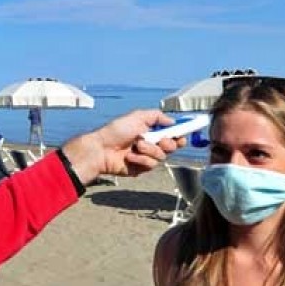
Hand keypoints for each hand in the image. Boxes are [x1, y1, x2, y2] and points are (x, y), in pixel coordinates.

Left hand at [61, 109, 184, 183]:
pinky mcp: (141, 169)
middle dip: (168, 144)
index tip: (183, 135)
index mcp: (151, 131)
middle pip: (172, 147)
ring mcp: (146, 158)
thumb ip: (157, 116)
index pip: (171, 134)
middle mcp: (150, 144)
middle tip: (161, 141)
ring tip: (136, 146)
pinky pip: (150, 165)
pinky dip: (141, 159)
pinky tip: (130, 156)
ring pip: (161, 157)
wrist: (102, 149)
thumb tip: (172, 121)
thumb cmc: (116, 131)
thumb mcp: (137, 116)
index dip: (179, 135)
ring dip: (150, 150)